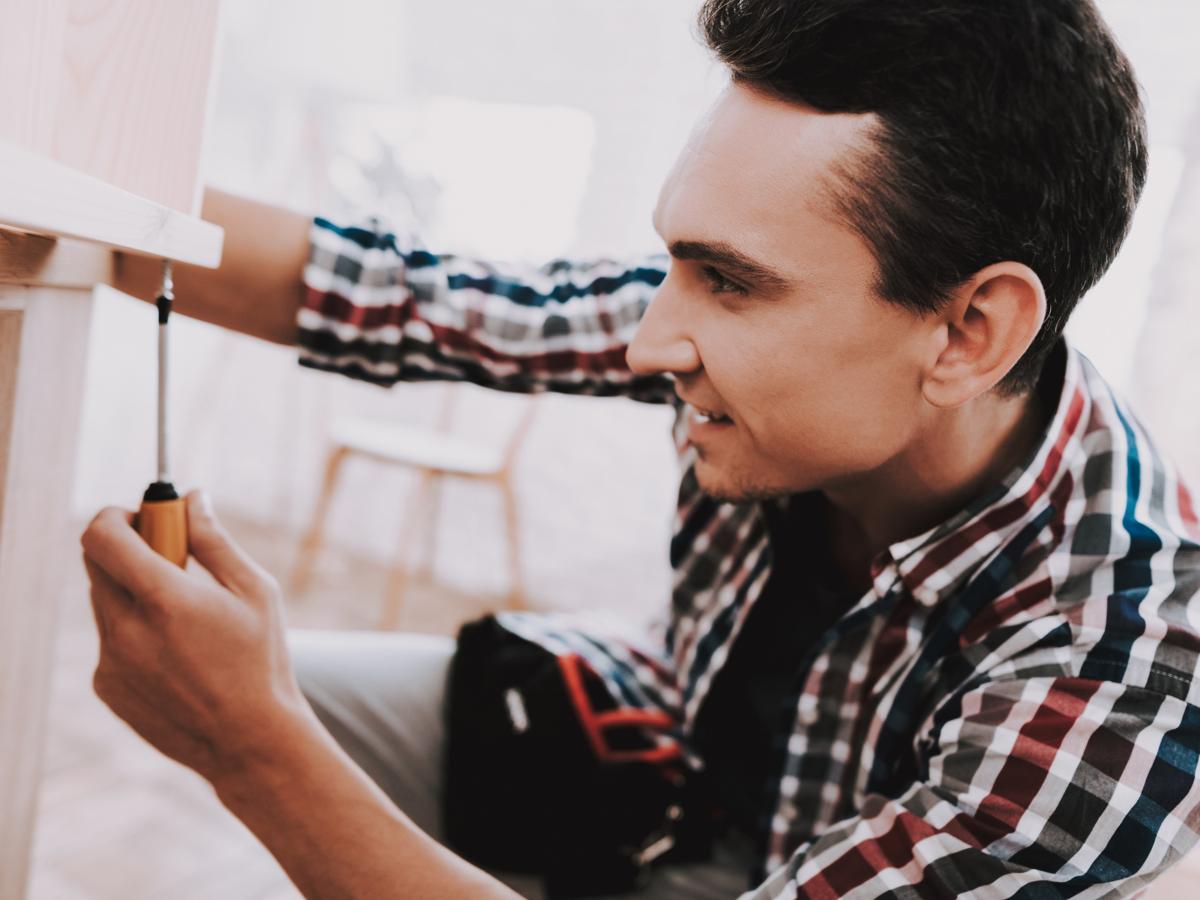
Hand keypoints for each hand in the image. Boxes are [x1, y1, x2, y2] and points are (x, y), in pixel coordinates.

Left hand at [80, 489, 313, 783]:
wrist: (249, 741)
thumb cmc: (262, 660)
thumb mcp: (255, 590)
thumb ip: (215, 539)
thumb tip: (193, 498)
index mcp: (164, 599)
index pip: (102, 535)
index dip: (117, 514)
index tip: (143, 516)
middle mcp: (125, 630)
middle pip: (95, 562)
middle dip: (126, 546)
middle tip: (168, 554)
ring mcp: (110, 661)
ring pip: (105, 602)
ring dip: (134, 591)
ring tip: (186, 617)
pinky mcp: (107, 687)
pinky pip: (110, 640)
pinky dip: (135, 632)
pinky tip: (180, 656)